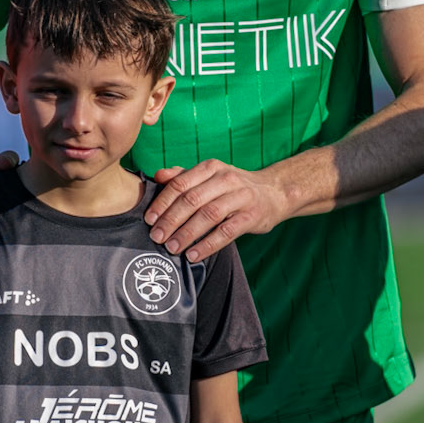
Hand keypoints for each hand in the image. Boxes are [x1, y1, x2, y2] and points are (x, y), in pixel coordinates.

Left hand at [144, 159, 286, 261]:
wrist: (274, 192)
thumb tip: (158, 176)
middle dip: (171, 220)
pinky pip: (226, 232)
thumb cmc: (234, 187)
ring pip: (208, 215)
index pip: (181, 184)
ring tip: (172, 248)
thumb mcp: (210, 176)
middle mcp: (225, 179)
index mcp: (211, 168)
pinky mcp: (251, 216)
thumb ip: (184, 176)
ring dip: (187, 233)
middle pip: (192, 200)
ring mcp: (240, 197)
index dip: (163, 202)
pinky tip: (193, 254)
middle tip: (156, 237)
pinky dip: (207, 245)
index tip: (149, 219)